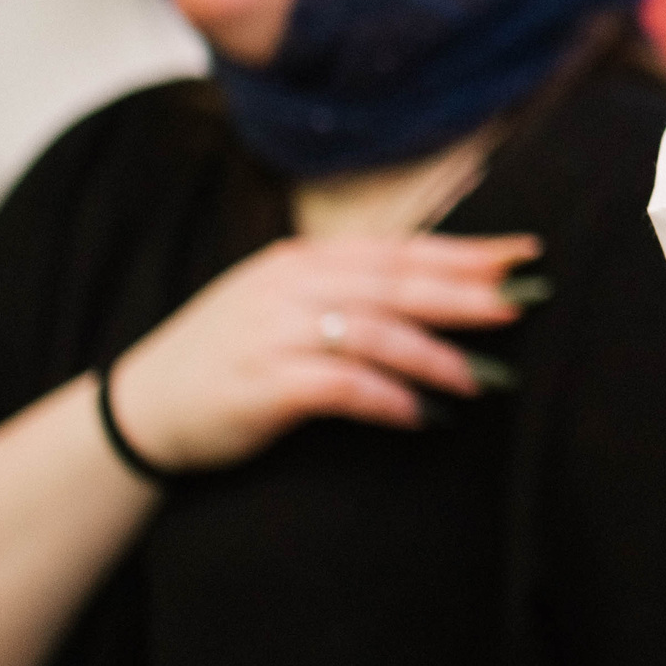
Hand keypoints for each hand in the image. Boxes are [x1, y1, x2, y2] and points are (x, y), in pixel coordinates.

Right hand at [105, 232, 540, 471]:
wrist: (142, 408)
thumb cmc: (232, 355)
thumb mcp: (285, 303)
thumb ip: (350, 292)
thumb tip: (443, 294)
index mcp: (303, 260)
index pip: (399, 249)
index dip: (464, 252)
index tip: (523, 256)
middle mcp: (289, 287)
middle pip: (394, 283)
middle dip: (462, 293)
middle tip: (518, 306)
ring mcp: (272, 333)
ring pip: (372, 333)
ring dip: (432, 357)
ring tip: (479, 380)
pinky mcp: (261, 385)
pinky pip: (339, 387)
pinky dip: (386, 398)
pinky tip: (420, 416)